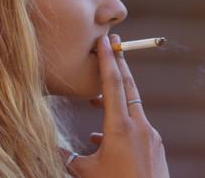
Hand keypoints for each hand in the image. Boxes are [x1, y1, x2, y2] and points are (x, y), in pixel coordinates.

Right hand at [61, 34, 168, 177]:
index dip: (108, 60)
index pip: (113, 84)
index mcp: (120, 129)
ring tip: (94, 99)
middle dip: (119, 63)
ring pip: (132, 105)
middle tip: (112, 43)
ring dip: (115, 96)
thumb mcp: (87, 173)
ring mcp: (151, 136)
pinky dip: (121, 121)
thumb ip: (68, 157)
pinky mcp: (155, 146)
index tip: (106, 40)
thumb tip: (49, 147)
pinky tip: (102, 136)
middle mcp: (139, 126)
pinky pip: (136, 125)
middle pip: (129, 85)